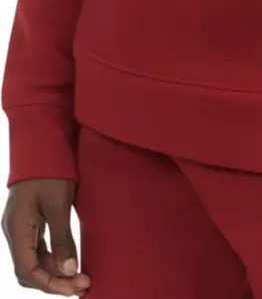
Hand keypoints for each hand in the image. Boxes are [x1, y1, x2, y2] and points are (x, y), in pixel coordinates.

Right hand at [2, 178, 90, 295]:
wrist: (42, 142)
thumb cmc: (50, 170)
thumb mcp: (59, 204)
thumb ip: (62, 239)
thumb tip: (69, 272)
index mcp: (16, 229)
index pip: (28, 271)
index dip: (51, 285)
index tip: (75, 289)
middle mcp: (14, 231)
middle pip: (29, 270)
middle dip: (54, 282)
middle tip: (82, 286)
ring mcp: (20, 226)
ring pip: (33, 260)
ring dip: (55, 271)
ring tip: (80, 277)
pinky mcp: (28, 220)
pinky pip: (37, 248)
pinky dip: (52, 258)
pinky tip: (69, 261)